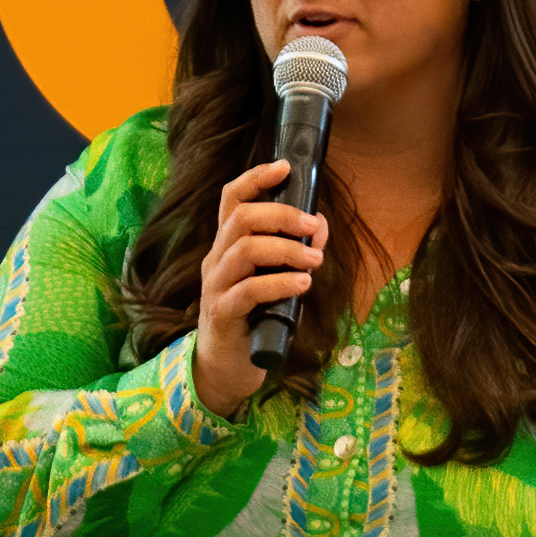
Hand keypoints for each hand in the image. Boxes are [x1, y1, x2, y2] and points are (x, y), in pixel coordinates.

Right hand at [192, 158, 328, 419]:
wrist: (226, 369)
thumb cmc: (253, 319)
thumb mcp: (274, 280)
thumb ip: (292, 253)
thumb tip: (319, 226)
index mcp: (226, 247)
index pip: (231, 200)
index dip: (255, 178)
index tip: (284, 168)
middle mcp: (216, 261)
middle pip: (241, 219)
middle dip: (282, 215)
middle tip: (313, 227)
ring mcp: (216, 287)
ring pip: (245, 250)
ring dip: (286, 250)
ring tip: (315, 260)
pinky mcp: (223, 315)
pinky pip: (249, 290)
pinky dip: (280, 283)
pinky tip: (302, 284)